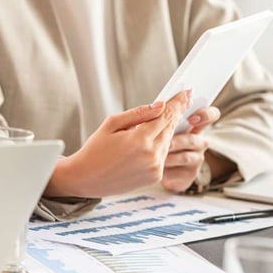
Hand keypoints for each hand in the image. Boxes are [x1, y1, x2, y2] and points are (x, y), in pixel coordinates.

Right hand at [46, 90, 191, 197]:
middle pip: (170, 128)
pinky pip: (163, 156)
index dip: (177, 103)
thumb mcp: (112, 124)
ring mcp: (154, 168)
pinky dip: (161, 145)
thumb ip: (138, 114)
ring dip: (167, 130)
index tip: (185, 93)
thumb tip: (160, 105)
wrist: (86, 178)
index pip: (165, 116)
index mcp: (140, 140)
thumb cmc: (95, 149)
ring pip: (168, 142)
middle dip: (176, 113)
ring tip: (167, 118)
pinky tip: (155, 138)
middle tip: (184, 100)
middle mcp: (151, 156)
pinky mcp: (154, 177)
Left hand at [161, 107, 219, 191]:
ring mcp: (196, 159)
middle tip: (166, 142)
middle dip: (179, 141)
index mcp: (194, 125)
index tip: (192, 118)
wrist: (152, 169)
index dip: (206, 115)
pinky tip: (155, 167)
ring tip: (154, 155)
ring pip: (185, 157)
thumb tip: (159, 105)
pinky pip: (178, 172)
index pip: (211, 115)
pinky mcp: (189, 175)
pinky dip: (165, 170)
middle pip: (196, 139)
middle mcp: (198, 142)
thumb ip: (162, 115)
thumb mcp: (157, 126)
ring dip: (169, 156)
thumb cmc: (154, 142)